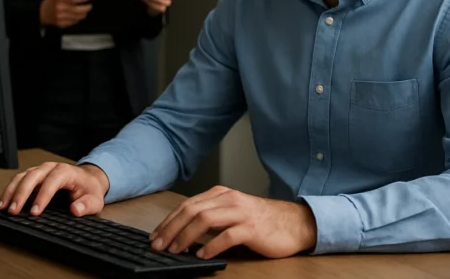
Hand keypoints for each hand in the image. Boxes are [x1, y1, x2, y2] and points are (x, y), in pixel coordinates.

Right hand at [0, 161, 109, 216]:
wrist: (87, 180)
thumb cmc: (89, 190)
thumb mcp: (94, 200)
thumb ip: (87, 205)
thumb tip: (76, 209)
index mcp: (66, 172)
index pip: (53, 181)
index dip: (43, 196)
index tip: (35, 212)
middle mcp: (51, 168)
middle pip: (33, 176)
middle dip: (21, 194)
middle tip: (13, 211)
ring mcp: (40, 171)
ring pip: (22, 177)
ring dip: (11, 192)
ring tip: (2, 208)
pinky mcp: (33, 176)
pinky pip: (19, 180)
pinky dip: (9, 191)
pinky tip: (3, 203)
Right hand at [40, 0, 90, 27]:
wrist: (42, 12)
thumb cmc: (52, 3)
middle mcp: (60, 8)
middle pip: (77, 9)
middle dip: (86, 8)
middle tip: (89, 6)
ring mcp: (60, 17)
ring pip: (76, 17)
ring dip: (83, 14)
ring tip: (85, 11)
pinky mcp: (61, 23)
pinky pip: (73, 22)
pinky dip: (77, 19)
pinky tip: (78, 16)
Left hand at [149, 186, 316, 259]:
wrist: (293, 223)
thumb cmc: (261, 221)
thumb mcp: (232, 212)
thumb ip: (211, 216)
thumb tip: (182, 231)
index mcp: (221, 194)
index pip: (187, 205)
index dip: (168, 221)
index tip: (155, 236)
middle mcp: (229, 199)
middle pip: (192, 210)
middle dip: (171, 228)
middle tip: (159, 245)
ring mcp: (241, 212)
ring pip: (205, 220)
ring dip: (186, 236)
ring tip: (176, 251)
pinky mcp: (252, 228)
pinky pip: (227, 236)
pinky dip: (211, 246)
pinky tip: (202, 255)